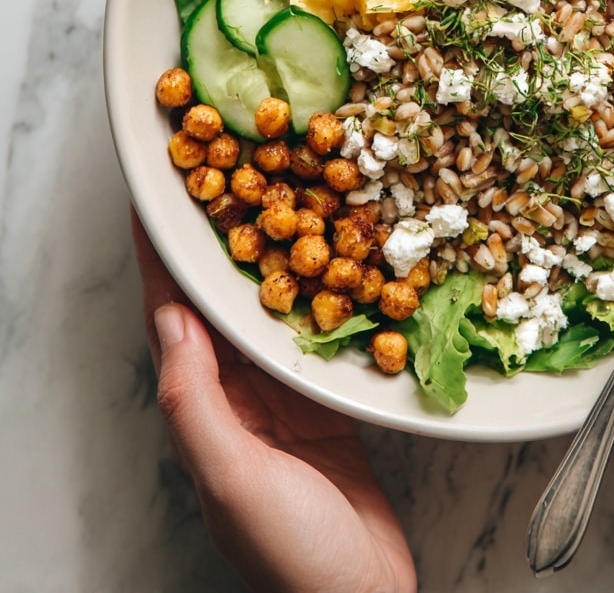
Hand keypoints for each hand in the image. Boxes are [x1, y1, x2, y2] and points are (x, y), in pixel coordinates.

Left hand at [132, 210, 416, 592]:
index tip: (158, 196)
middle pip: (220, 302)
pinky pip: (322, 334)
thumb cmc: (290, 553)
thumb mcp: (232, 478)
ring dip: (274, 257)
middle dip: (221, 241)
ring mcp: (285, 398)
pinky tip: (341, 260)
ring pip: (272, 310)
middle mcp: (237, 395)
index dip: (161, 258)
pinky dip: (326, 293)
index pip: (171, 318)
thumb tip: (172, 320)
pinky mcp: (329, 403)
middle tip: (232, 174)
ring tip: (284, 198)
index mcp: (203, 408)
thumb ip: (197, 402)